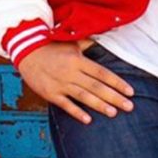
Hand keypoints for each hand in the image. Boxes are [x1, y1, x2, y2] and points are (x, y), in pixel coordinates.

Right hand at [18, 42, 134, 124]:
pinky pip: (65, 104)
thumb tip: (106, 37)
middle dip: (114, 97)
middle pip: (96, 86)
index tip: (130, 91)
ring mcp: (61, 84)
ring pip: (83, 96)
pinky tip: (88, 120)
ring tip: (113, 113)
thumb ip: (88, 43)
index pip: (102, 73)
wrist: (26, 51)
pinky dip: (76, 112)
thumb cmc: (51, 46)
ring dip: (99, 105)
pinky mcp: (50, 93)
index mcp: (78, 60)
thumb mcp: (71, 42)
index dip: (117, 82)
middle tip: (129, 106)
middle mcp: (71, 72)